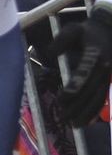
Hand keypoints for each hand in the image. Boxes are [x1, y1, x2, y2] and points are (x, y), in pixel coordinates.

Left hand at [53, 7, 111, 125]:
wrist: (110, 29)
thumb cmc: (87, 31)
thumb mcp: (73, 30)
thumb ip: (62, 40)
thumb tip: (49, 52)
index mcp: (95, 55)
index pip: (84, 73)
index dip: (74, 87)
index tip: (61, 99)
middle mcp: (104, 67)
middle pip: (91, 90)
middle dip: (77, 106)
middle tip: (63, 118)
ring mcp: (108, 76)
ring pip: (99, 97)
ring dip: (87, 113)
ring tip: (74, 125)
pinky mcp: (108, 81)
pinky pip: (103, 98)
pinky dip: (95, 111)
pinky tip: (86, 122)